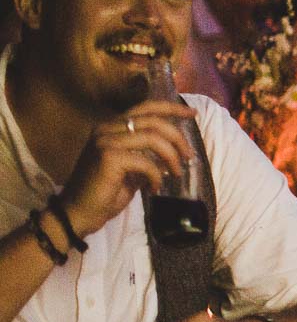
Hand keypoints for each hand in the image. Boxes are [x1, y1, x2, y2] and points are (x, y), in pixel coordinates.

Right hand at [60, 101, 197, 237]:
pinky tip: (155, 188)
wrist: (78, 213)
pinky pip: (146, 161)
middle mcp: (106, 128)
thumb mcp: (132, 170)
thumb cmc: (105, 193)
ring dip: (172, 156)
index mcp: (110, 127)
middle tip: (189, 156)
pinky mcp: (108, 157)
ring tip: (176, 173)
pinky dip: (157, 175)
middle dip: (178, 137)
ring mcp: (105, 140)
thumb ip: (149, 156)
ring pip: (153, 138)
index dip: (172, 108)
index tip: (193, 113)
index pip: (145, 108)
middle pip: (154, 121)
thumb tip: (175, 152)